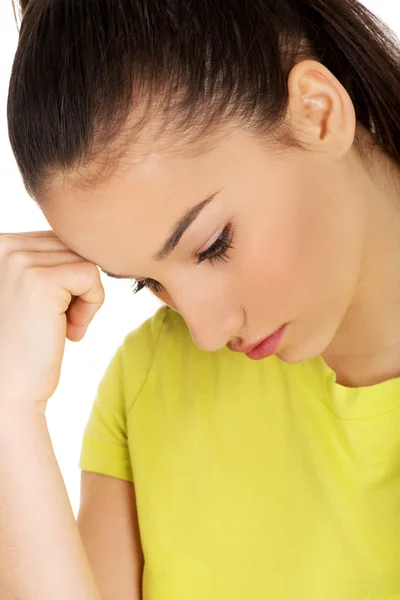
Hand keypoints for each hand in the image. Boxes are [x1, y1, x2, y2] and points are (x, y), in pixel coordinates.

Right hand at [0, 231, 104, 412]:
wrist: (10, 389)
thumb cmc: (28, 343)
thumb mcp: (33, 290)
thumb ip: (51, 261)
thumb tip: (94, 239)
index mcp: (1, 244)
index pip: (60, 241)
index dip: (68, 278)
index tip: (52, 311)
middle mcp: (4, 245)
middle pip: (74, 247)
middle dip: (77, 286)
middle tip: (60, 322)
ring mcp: (19, 260)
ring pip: (86, 261)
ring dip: (85, 298)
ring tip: (63, 327)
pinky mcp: (40, 280)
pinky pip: (91, 276)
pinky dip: (91, 306)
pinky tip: (70, 331)